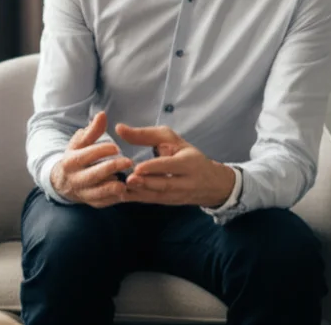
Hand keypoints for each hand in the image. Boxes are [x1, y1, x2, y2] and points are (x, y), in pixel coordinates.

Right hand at [50, 111, 132, 207]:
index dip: (102, 150)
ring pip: (99, 192)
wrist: (64, 182)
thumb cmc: (77, 157)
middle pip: (94, 174)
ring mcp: (83, 193)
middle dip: (112, 168)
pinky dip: (114, 197)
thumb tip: (102, 114)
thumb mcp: (81, 143)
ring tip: (127, 180)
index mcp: (71, 161)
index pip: (87, 155)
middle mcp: (75, 179)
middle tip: (129, 161)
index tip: (116, 147)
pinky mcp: (92, 203)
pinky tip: (125, 189)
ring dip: (114, 187)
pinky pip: (104, 202)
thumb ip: (93, 130)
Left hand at [115, 124, 234, 207]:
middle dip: (146, 183)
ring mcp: (178, 195)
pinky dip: (138, 199)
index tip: (138, 167)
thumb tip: (119, 128)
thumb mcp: (172, 140)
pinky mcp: (170, 203)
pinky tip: (122, 196)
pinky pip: (153, 201)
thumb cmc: (188, 155)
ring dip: (139, 193)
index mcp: (189, 162)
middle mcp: (186, 182)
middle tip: (128, 180)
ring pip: (158, 195)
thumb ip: (146, 134)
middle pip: (165, 184)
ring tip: (121, 189)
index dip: (155, 167)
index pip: (171, 165)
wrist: (212, 183)